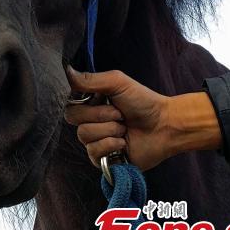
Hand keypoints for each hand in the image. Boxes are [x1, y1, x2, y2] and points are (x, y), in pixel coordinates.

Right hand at [64, 67, 221, 170]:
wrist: (164, 126)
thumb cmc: (143, 101)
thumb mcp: (117, 82)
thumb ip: (90, 79)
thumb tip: (66, 71)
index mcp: (90, 102)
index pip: (68, 102)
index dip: (80, 101)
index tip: (98, 98)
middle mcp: (90, 120)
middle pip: (73, 118)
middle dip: (99, 115)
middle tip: (119, 114)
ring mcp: (95, 140)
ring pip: (84, 135)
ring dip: (108, 130)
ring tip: (124, 128)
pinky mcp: (102, 159)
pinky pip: (93, 152)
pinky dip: (111, 145)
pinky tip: (124, 143)